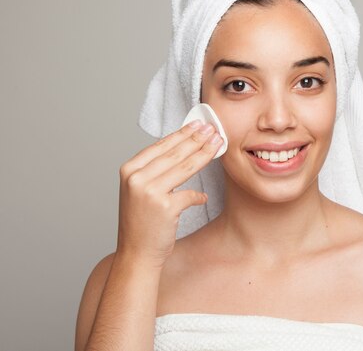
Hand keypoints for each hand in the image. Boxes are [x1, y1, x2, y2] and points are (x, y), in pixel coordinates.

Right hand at [116, 120, 221, 267]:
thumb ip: (155, 170)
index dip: (182, 134)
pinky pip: (190, 195)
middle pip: (174, 153)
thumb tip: (183, 147)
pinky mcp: (164, 207)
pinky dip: (198, 196)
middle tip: (213, 129)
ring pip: (184, 168)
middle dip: (197, 139)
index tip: (198, 125)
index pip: (160, 146)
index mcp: (129, 170)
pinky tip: (204, 196)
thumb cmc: (141, 222)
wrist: (136, 253)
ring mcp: (149, 192)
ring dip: (204, 154)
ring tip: (217, 144)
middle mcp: (136, 178)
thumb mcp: (140, 190)